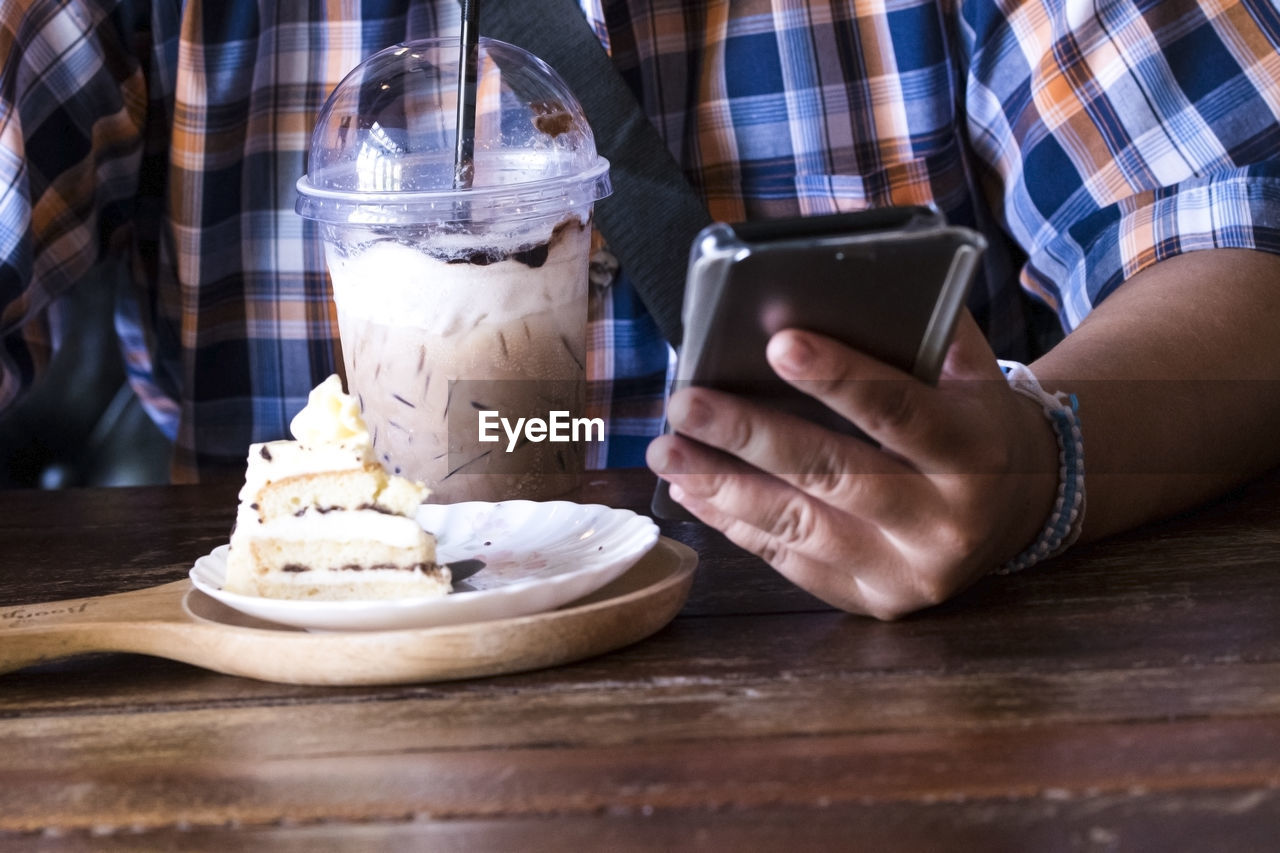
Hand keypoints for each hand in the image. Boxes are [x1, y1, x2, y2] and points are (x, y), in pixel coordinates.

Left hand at [646, 312, 1060, 618]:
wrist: (1019, 508)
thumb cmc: (974, 419)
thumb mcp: (970, 370)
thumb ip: (916, 329)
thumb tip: (825, 286)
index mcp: (974, 452)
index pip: (900, 410)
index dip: (839, 378)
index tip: (778, 342)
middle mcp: (945, 521)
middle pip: (834, 474)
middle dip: (750, 435)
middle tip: (685, 402)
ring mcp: (908, 572)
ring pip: (799, 526)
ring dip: (722, 486)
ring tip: (667, 450)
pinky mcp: (874, 600)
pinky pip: (790, 561)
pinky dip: (735, 523)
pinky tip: (692, 490)